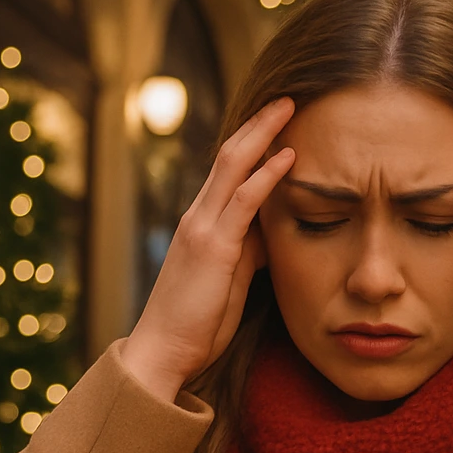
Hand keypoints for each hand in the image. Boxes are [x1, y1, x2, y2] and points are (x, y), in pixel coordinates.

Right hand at [121, 98, 296, 400]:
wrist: (163, 352)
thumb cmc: (196, 323)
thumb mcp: (230, 280)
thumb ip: (246, 252)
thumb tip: (269, 234)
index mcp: (202, 224)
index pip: (228, 170)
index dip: (252, 142)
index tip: (278, 122)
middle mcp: (198, 217)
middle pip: (230, 155)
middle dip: (258, 125)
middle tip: (287, 99)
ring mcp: (203, 228)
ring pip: (233, 166)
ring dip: (263, 134)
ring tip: (289, 109)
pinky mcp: (213, 247)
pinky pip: (243, 202)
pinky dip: (266, 176)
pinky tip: (288, 156)